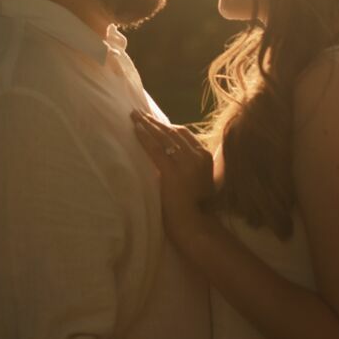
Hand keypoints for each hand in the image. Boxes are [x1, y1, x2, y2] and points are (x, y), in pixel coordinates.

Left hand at [130, 109, 216, 251]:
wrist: (195, 226)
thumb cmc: (194, 208)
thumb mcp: (198, 180)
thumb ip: (189, 165)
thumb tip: (170, 153)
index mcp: (205, 156)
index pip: (183, 133)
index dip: (166, 125)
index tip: (153, 120)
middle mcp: (197, 156)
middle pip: (172, 132)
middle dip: (154, 121)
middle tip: (139, 112)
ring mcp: (186, 163)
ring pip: (163, 137)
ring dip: (147, 124)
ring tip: (134, 115)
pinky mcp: (172, 172)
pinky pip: (155, 149)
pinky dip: (144, 137)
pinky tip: (135, 129)